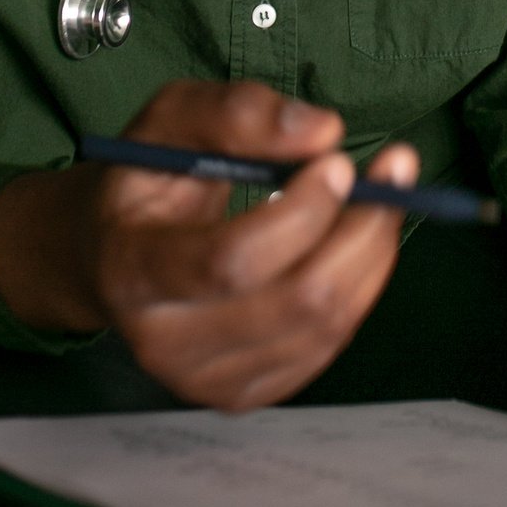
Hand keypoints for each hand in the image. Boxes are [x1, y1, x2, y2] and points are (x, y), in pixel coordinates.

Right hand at [0, 78, 417, 410]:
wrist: (112, 252)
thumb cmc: (148, 177)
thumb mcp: (171, 118)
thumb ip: (237, 113)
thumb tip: (323, 132)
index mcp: (132, 271)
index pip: (229, 262)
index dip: (298, 214)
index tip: (340, 161)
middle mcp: (164, 341)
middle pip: (294, 301)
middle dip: (360, 228)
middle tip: (395, 167)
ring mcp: (206, 379)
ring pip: (325, 325)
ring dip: (371, 251)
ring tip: (383, 192)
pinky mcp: (245, 392)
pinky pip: (330, 344)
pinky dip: (360, 284)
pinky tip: (354, 239)